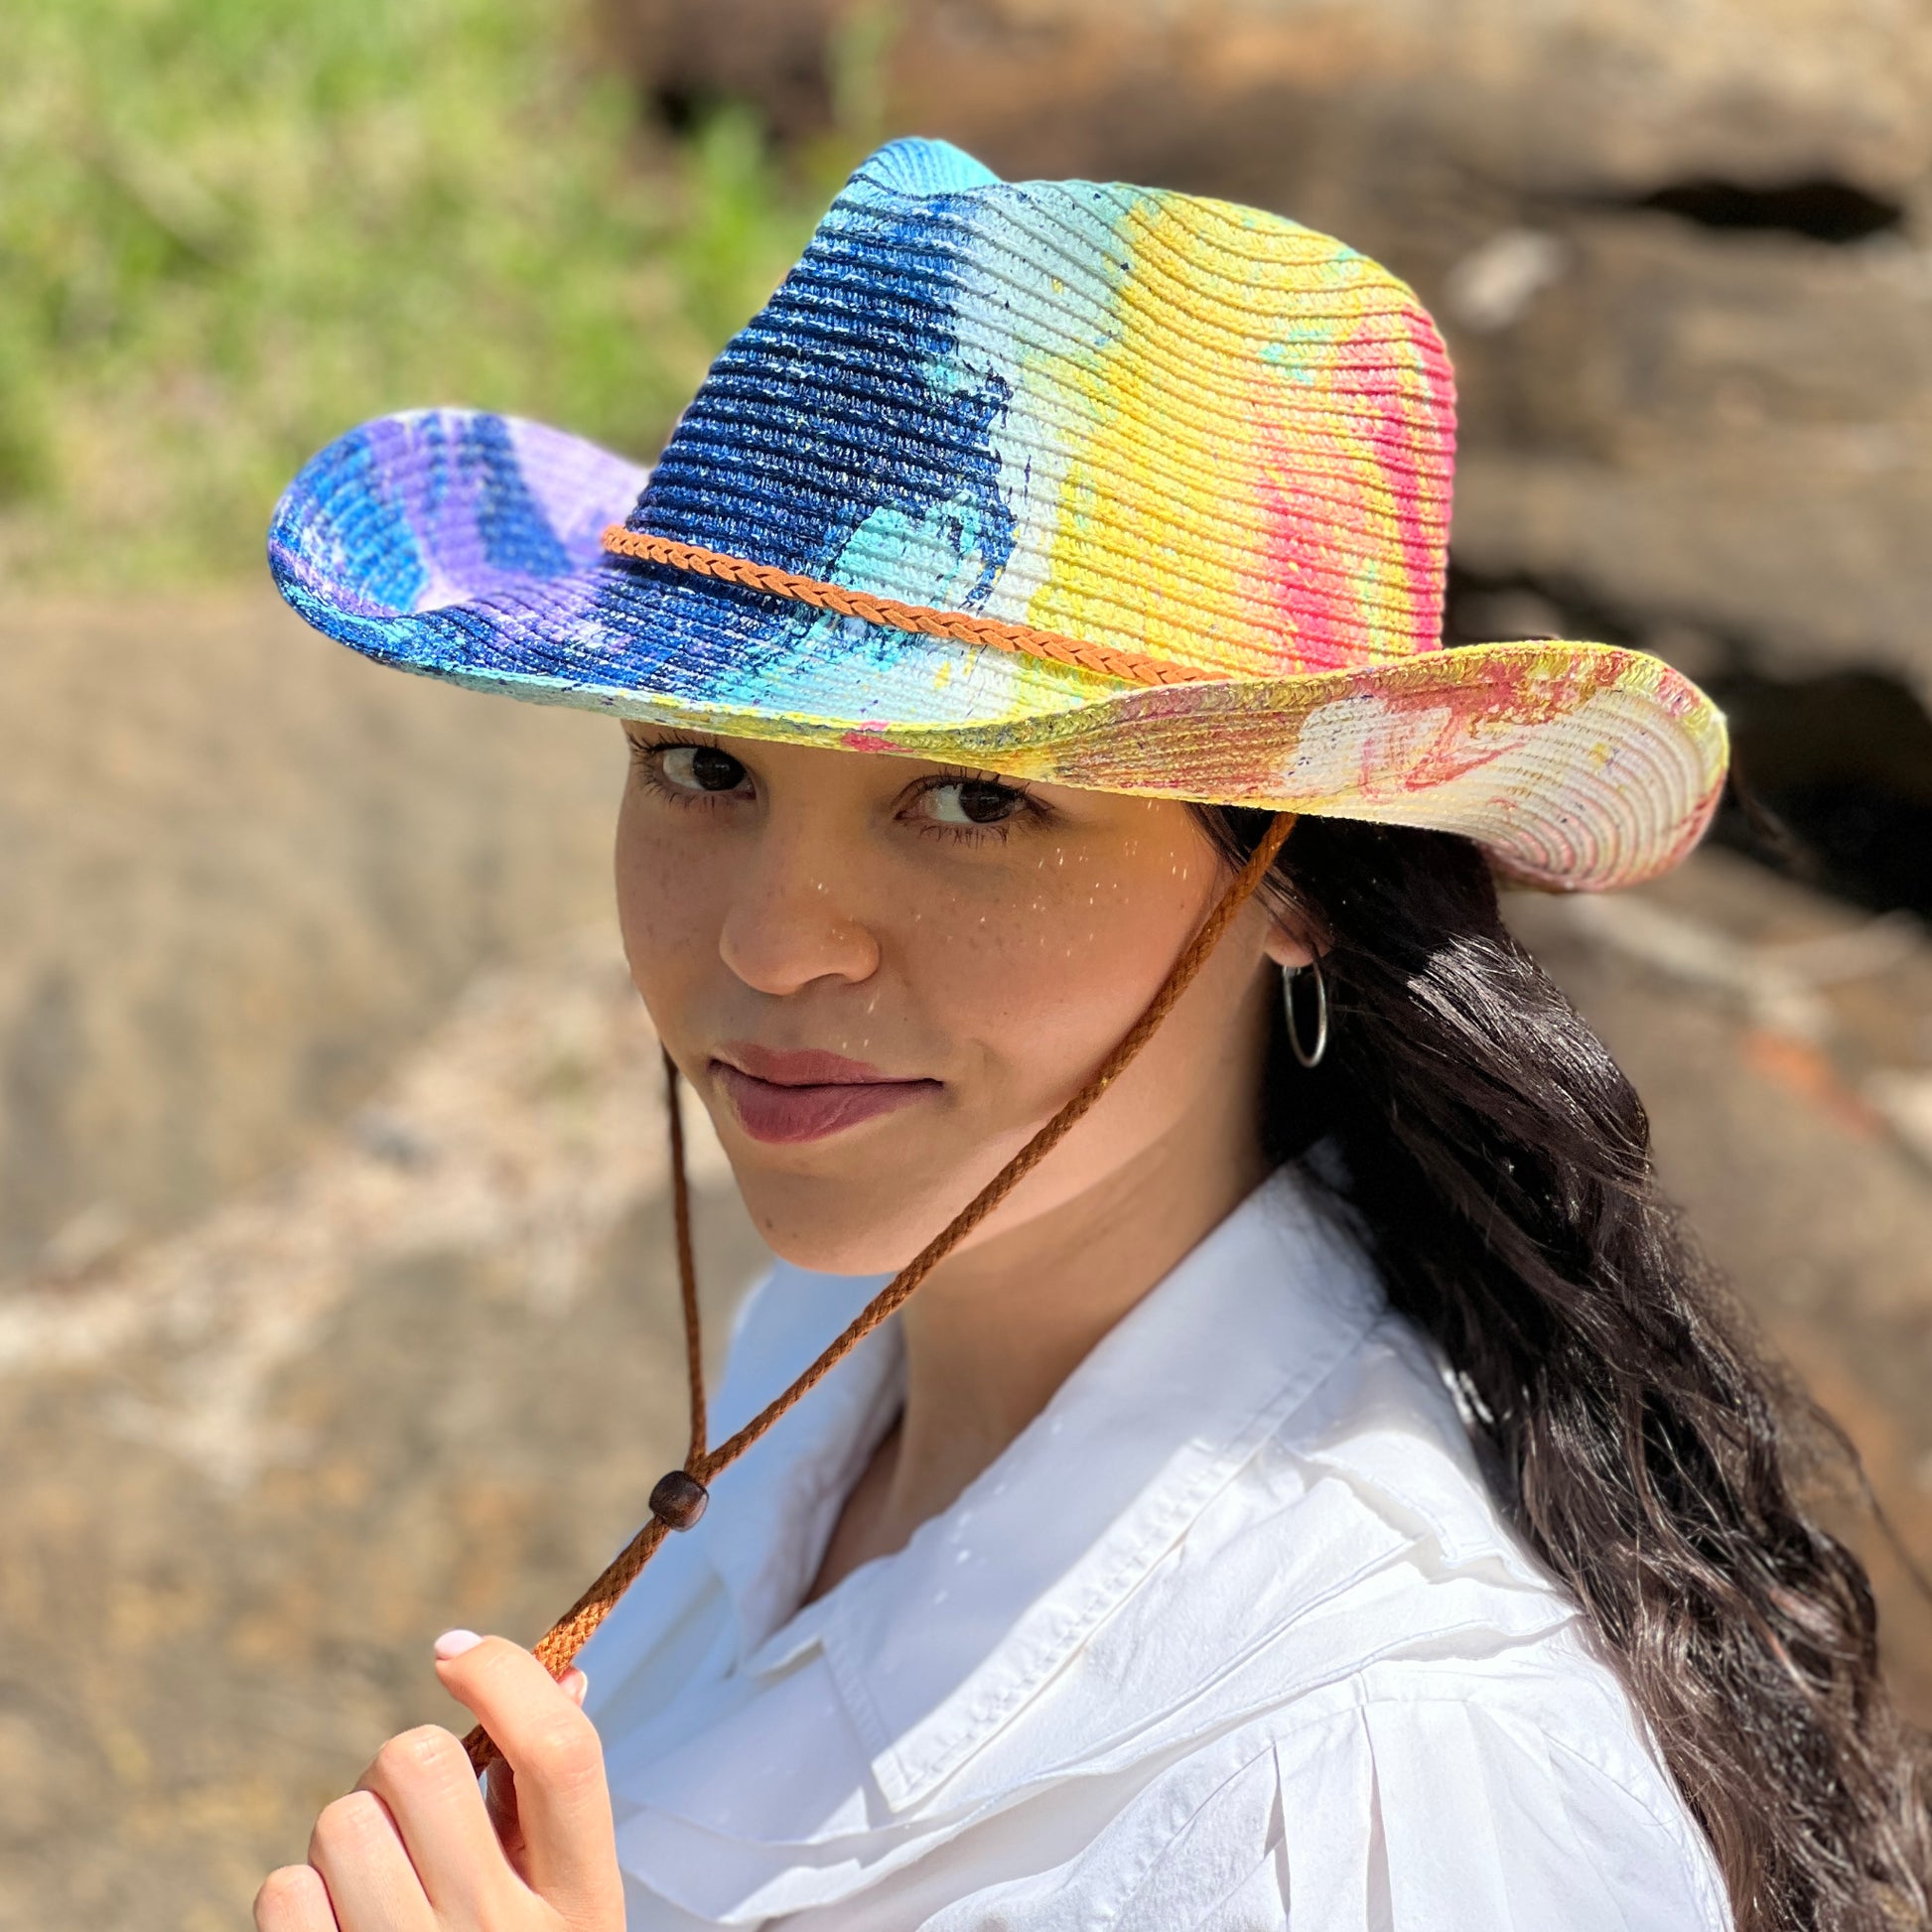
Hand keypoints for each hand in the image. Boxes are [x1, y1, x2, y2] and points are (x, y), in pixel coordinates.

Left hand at [254, 1633, 623, 1930]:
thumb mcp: (568, 1909)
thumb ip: (556, 1801)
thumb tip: (561, 1674)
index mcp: (584, 1903)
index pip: (559, 1751)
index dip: (501, 1675)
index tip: (450, 1655)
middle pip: (418, 1765)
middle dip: (400, 1771)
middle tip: (413, 1817)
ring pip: (339, 1821)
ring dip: (348, 1838)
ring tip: (377, 1887)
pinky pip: (282, 1893)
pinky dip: (299, 1900)